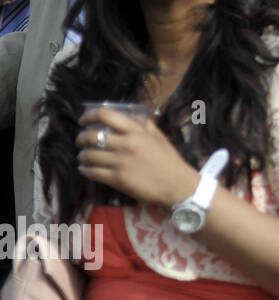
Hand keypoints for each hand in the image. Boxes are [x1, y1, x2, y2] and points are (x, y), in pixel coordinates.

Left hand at [75, 108, 199, 207]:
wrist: (176, 184)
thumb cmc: (169, 159)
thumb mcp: (159, 137)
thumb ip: (144, 124)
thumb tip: (130, 114)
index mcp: (137, 131)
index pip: (106, 116)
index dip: (89, 116)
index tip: (84, 120)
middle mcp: (126, 145)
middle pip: (92, 136)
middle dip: (81, 137)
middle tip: (81, 140)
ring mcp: (120, 163)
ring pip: (88, 155)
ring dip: (82, 155)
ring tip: (83, 155)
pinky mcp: (117, 179)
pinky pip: (92, 172)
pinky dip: (85, 169)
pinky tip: (85, 168)